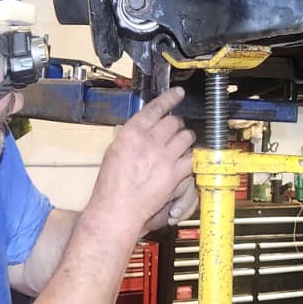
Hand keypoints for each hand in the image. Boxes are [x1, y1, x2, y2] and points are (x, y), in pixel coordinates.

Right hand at [87, 87, 195, 235]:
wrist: (116, 209)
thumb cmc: (111, 185)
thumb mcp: (114, 151)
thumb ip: (132, 136)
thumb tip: (146, 127)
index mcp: (131, 133)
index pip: (155, 108)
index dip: (169, 98)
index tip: (177, 94)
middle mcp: (149, 141)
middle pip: (174, 122)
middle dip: (176, 125)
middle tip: (175, 131)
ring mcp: (164, 157)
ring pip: (186, 137)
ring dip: (185, 140)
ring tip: (180, 146)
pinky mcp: (174, 173)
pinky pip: (191, 157)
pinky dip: (190, 158)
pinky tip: (185, 161)